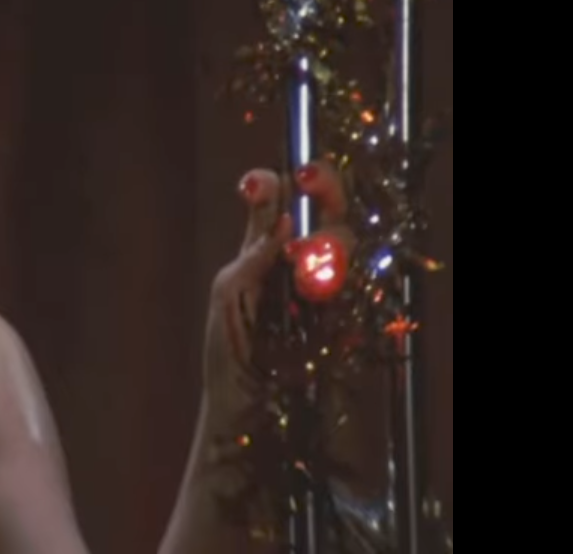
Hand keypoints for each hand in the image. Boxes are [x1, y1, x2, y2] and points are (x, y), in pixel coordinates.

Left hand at [203, 160, 354, 413]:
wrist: (248, 412)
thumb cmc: (229, 355)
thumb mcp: (226, 299)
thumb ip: (250, 257)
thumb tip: (283, 222)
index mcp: (266, 252)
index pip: (279, 203)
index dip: (275, 184)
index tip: (263, 181)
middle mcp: (302, 263)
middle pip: (327, 211)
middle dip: (324, 187)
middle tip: (308, 178)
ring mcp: (330, 290)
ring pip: (349, 243)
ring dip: (330, 240)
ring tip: (305, 258)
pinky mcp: (351, 320)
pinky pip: (364, 288)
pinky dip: (343, 284)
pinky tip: (323, 290)